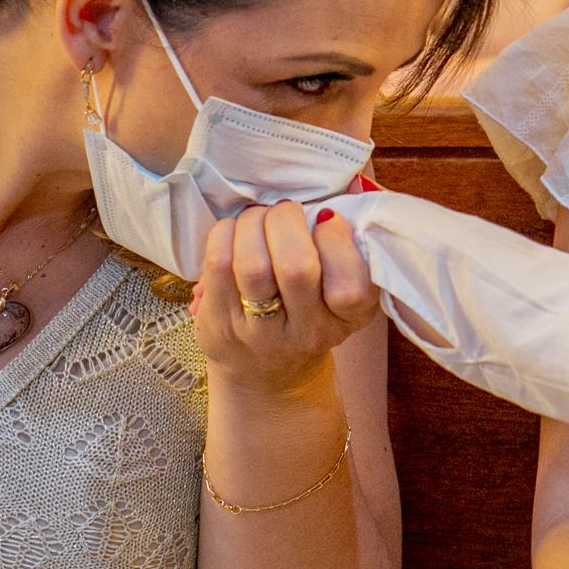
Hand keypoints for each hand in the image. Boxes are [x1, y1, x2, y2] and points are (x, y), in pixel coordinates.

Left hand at [193, 202, 379, 397]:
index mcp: (346, 319)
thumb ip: (346, 248)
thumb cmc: (307, 315)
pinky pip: (218, 265)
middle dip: (286, 221)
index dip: (337, 242)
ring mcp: (259, 333)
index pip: (350, 287)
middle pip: (296, 268)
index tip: (326, 220)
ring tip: (257, 218)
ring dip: (253, 224)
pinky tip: (234, 232)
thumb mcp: (340, 294)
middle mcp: (307, 332)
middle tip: (285, 212)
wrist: (267, 377)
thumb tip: (340, 190)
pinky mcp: (220, 325)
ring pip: (253, 264)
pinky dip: (225, 234)